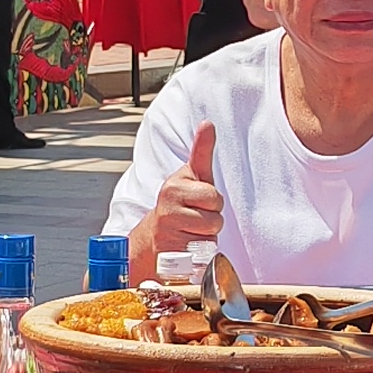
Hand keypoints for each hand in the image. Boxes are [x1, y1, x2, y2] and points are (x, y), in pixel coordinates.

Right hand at [147, 122, 227, 263]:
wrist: (156, 235)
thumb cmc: (180, 203)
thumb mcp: (193, 177)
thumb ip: (201, 151)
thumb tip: (207, 124)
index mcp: (176, 183)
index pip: (211, 192)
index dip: (210, 197)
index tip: (202, 164)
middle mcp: (168, 201)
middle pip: (217, 210)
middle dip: (212, 214)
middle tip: (197, 214)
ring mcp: (168, 225)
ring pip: (212, 229)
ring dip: (207, 232)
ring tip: (192, 227)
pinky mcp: (171, 247)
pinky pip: (202, 248)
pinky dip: (200, 248)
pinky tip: (187, 241)